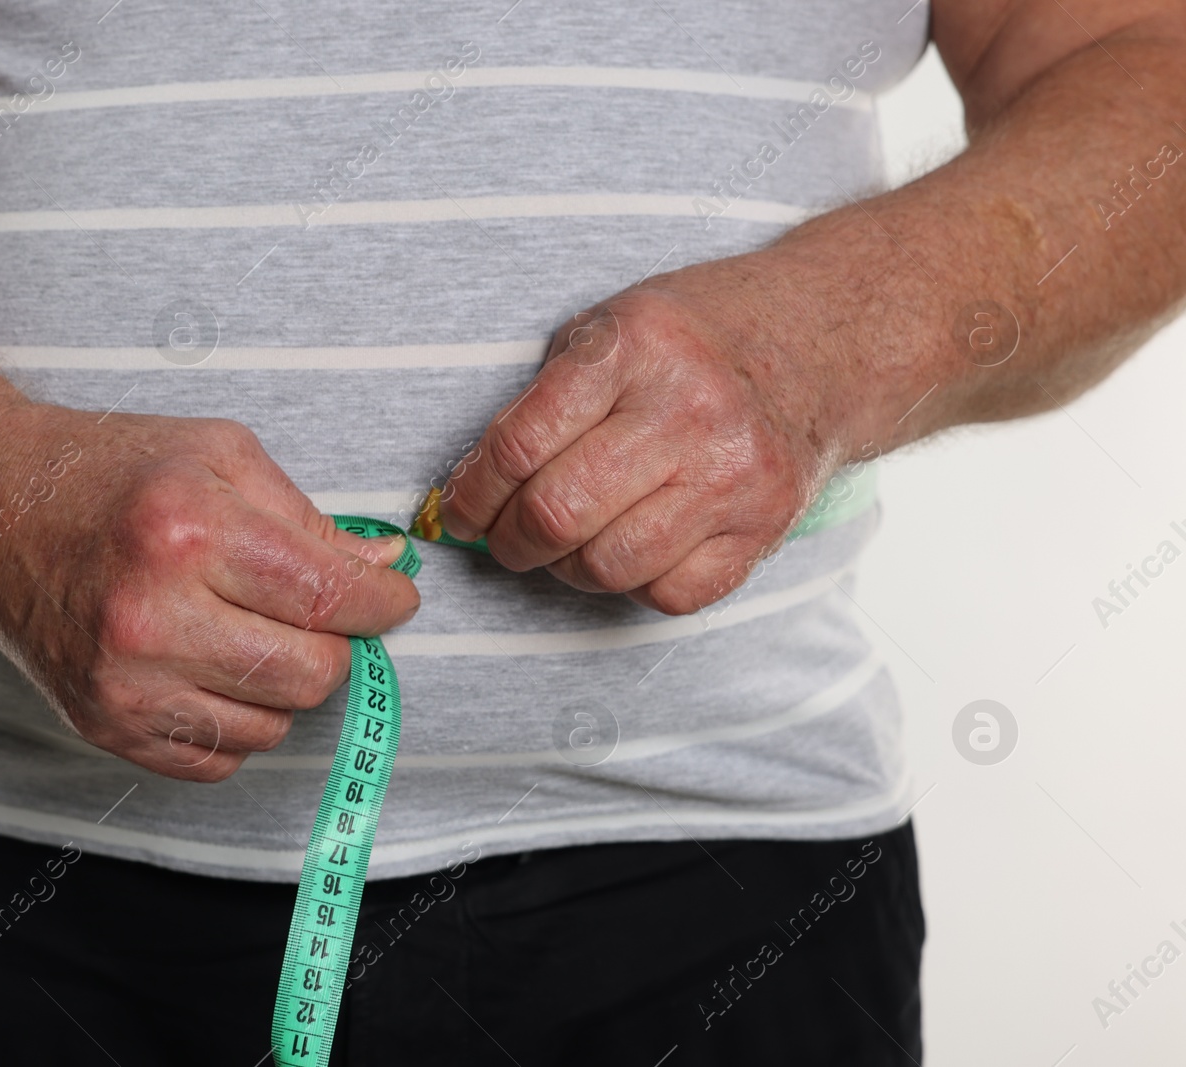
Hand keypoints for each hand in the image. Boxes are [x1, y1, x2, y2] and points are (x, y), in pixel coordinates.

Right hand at [0, 405, 419, 781]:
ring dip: (283, 685)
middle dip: (336, 645)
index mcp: (188, 533)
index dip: (384, 604)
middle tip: (317, 613)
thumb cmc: (107, 473)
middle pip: (311, 675)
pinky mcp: (108, 727)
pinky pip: (221, 759)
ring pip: (273, 726)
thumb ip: (310, 520)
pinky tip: (210, 666)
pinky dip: (237, 719)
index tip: (393, 599)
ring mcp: (126, 685)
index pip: (329, 598)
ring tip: (247, 630)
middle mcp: (154, 619)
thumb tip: (383, 572)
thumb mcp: (218, 456)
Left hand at [439, 261, 863, 614]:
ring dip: (565, 569)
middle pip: (559, 513)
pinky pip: (670, 594)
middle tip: (503, 538)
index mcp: (632, 348)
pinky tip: (628, 549)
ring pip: (608, 565)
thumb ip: (541, 401)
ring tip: (563, 546)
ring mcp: (732, 474)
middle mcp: (686, 412)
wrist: (821, 341)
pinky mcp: (764, 526)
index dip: (472, 494)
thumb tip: (469, 491)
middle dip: (509, 540)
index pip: (519, 445)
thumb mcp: (609, 327)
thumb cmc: (693, 337)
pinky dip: (633, 585)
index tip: (458, 513)